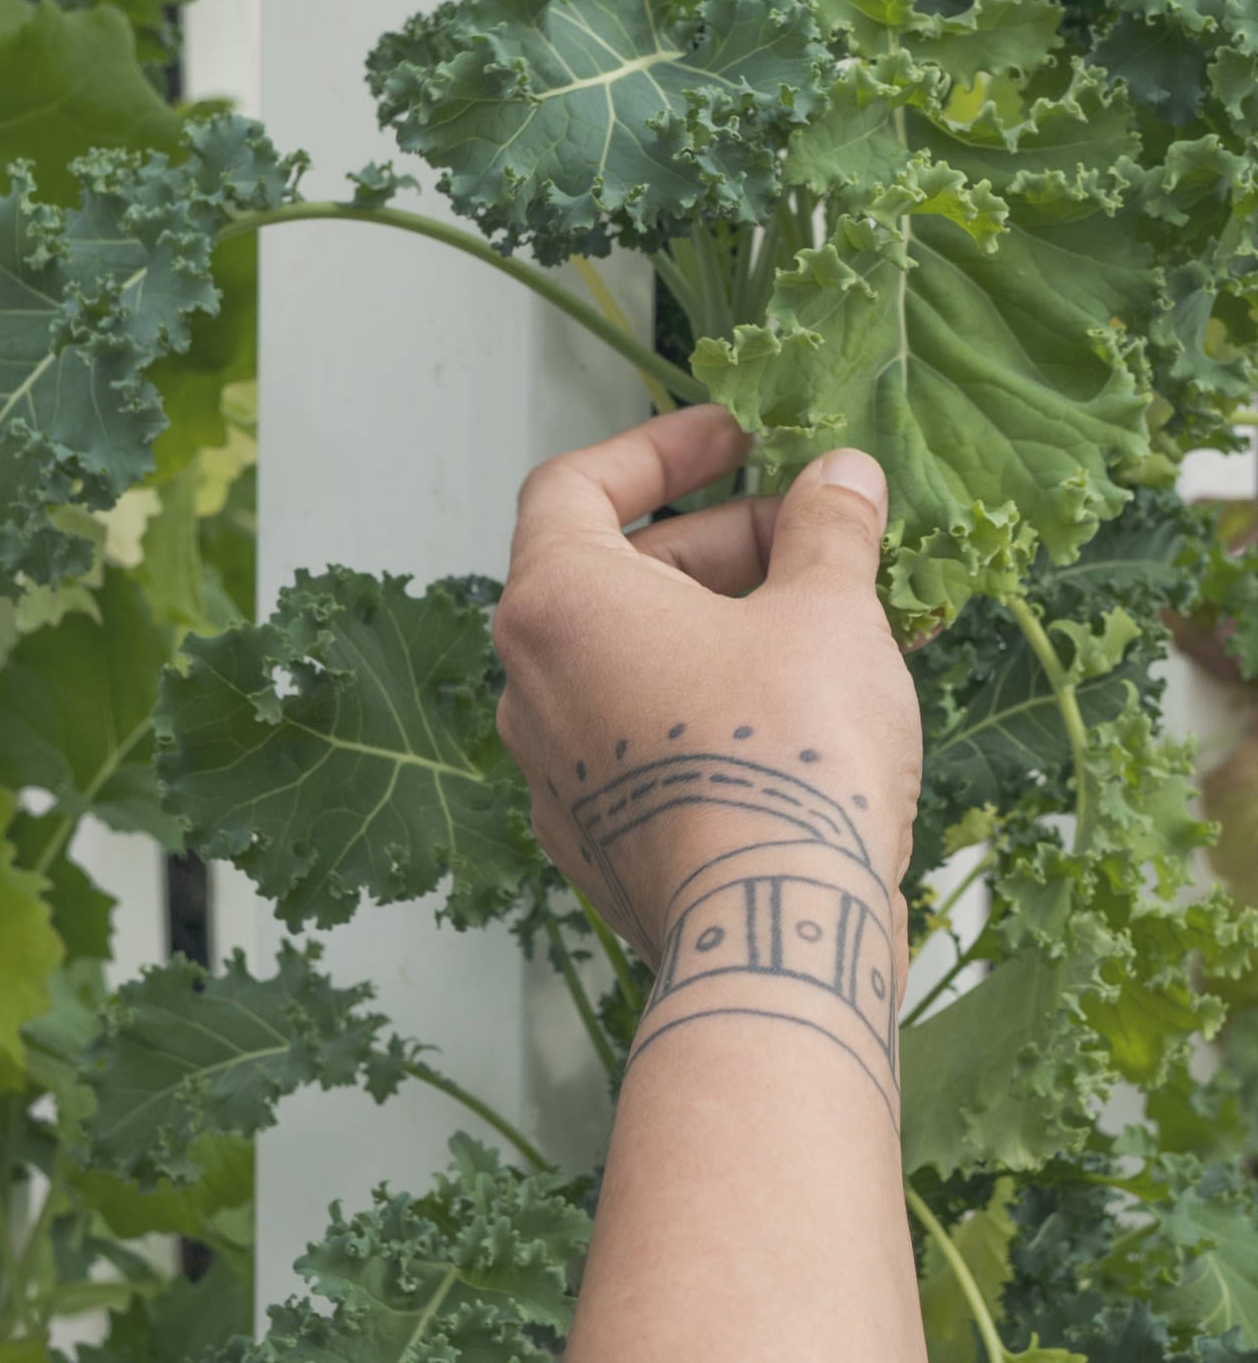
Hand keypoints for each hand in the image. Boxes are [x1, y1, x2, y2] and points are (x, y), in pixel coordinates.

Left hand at [493, 406, 919, 977]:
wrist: (771, 934)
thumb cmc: (786, 758)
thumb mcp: (827, 612)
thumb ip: (827, 529)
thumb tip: (841, 477)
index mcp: (556, 605)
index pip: (574, 486)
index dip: (656, 449)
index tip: (733, 438)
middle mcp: (531, 684)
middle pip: (615, 576)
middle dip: (722, 544)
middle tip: (818, 539)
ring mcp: (554, 768)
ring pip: (635, 662)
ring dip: (727, 626)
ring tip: (835, 623)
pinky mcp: (593, 835)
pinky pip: (643, 737)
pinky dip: (709, 703)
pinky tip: (804, 712)